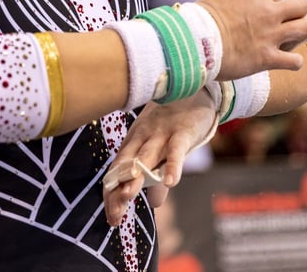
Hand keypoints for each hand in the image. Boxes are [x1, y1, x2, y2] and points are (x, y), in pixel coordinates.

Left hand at [102, 91, 216, 226]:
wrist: (194, 87)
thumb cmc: (173, 121)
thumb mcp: (161, 148)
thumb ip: (157, 176)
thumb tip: (155, 204)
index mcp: (133, 142)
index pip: (118, 171)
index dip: (113, 195)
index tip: (112, 219)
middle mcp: (142, 138)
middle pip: (126, 167)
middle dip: (118, 190)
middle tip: (114, 214)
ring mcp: (161, 134)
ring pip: (146, 157)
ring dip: (136, 176)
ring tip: (128, 196)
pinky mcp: (181, 132)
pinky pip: (175, 150)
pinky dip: (173, 165)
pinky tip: (171, 182)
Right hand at [198, 0, 306, 79]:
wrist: (195, 40)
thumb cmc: (201, 18)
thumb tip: (237, 4)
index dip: (272, 3)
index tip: (263, 12)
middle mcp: (268, 12)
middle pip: (301, 6)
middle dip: (299, 13)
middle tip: (290, 22)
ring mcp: (271, 35)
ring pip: (305, 29)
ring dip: (301, 34)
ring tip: (292, 40)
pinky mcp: (267, 58)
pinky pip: (295, 61)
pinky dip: (293, 62)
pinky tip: (286, 62)